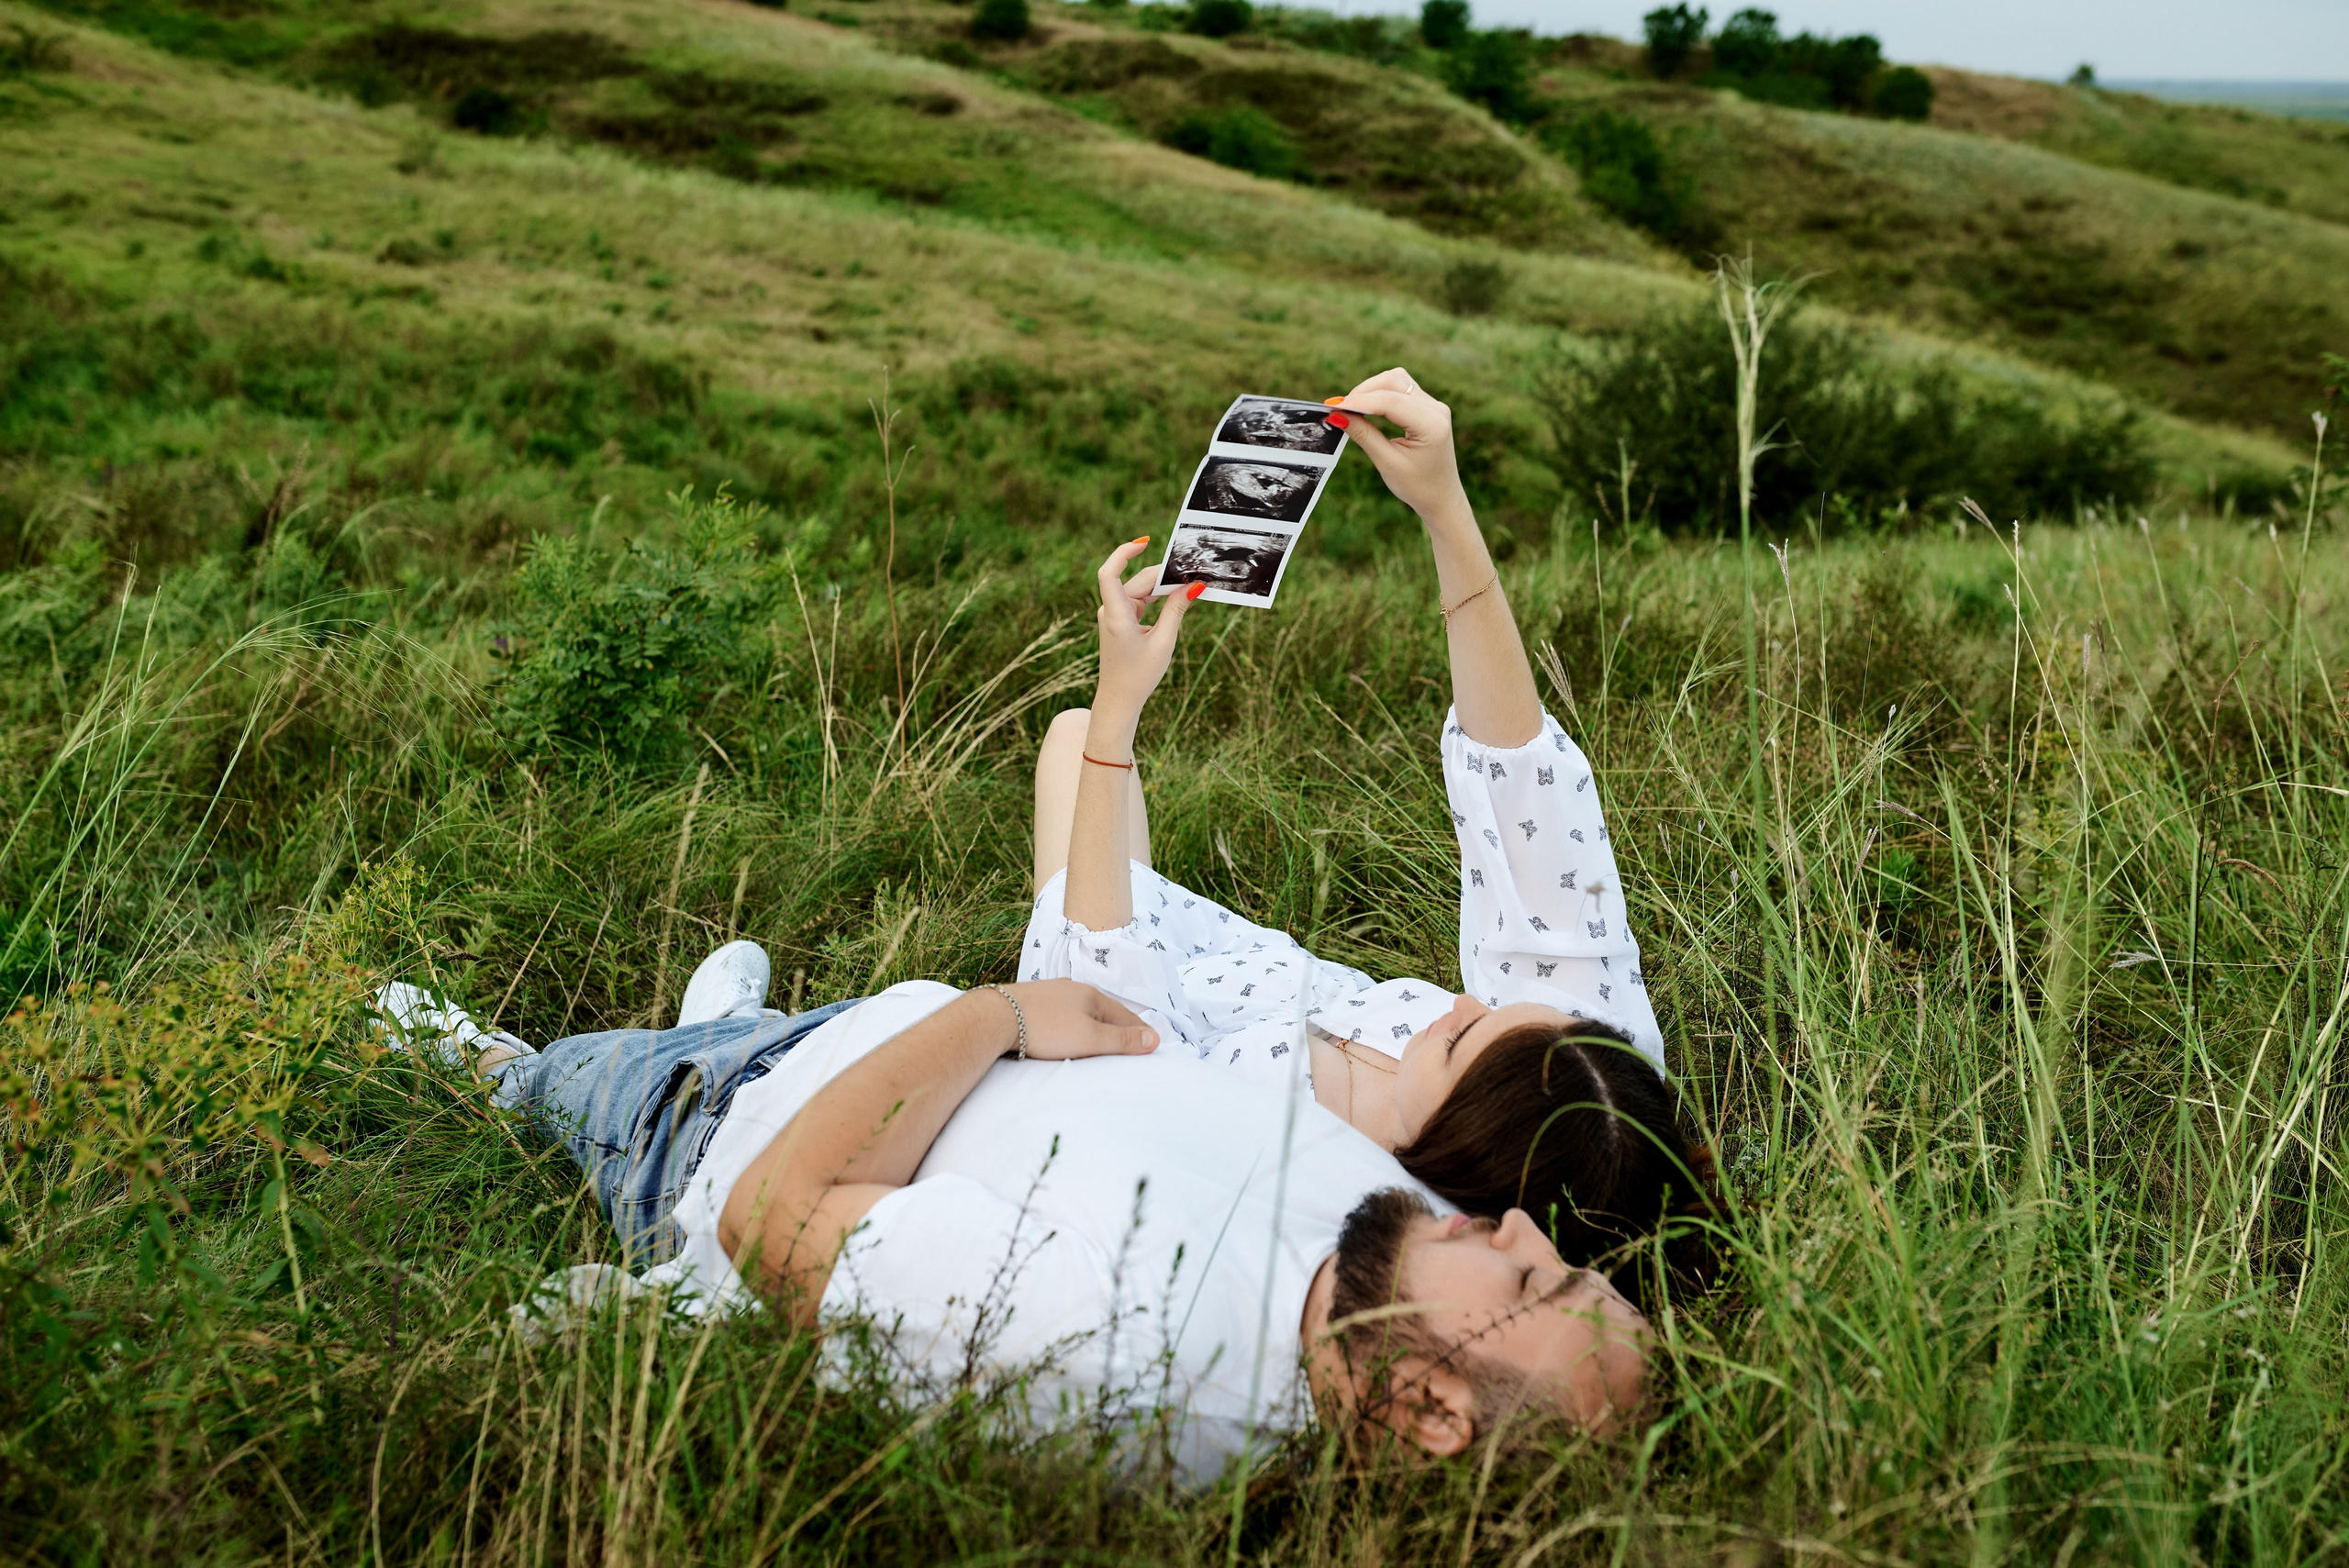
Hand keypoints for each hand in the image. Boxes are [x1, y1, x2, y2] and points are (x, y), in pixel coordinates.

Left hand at [994, 979, 1159, 1058]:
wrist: (994, 1017)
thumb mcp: (1090, 1038)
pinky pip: (1060, 1015)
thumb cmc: (1045, 1028)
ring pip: (1081, 1012)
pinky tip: (1066, 1034)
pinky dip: (1071, 1026)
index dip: (1140, 1032)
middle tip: (1129, 1045)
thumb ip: (1122, 1040)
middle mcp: (1072, 990)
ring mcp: (1050, 994)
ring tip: (1100, 1041)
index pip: (1126, 1015)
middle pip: (1104, 1011)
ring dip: (1094, 1026)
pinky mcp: (1031, 1003)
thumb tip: (1155, 1038)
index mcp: (1091, 995)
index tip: (1152, 1045)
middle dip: (1118, 1027)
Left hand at [1090, 536, 1202, 730]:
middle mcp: (1111, 610)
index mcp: (1117, 616)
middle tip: (1195, 572)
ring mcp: (1114, 614)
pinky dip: (1157, 596)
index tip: (1145, 542)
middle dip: (1165, 575)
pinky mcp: (1121, 618)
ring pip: (1141, 589)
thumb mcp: (1164, 642)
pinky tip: (1177, 595)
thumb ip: (1177, 610)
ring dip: (1163, 586)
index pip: (1110, 573)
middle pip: (1138, 581)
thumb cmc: (1139, 675)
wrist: (1120, 697)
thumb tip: (1194, 585)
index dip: (1123, 553)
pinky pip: (1140, 599)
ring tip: (1191, 583)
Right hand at [1327, 368, 1469, 525]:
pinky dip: (1381, 393)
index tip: (1333, 407)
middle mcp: (1437, 409)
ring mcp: (1434, 405)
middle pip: (1394, 382)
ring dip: (1371, 389)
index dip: (1359, 401)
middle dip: (1363, 391)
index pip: (1390, 402)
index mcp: (1432, 425)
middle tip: (1339, 408)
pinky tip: (1366, 405)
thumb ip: (1364, 435)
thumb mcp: (1387, 462)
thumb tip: (1338, 414)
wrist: (1441, 497)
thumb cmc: (1417, 485)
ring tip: (1351, 407)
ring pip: (1397, 380)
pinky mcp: (1428, 406)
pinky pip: (1402, 388)